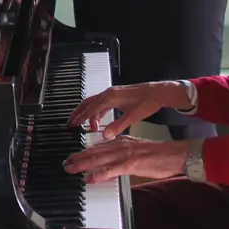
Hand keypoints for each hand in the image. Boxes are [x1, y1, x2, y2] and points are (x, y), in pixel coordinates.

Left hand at [63, 136, 189, 183]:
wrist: (174, 154)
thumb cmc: (158, 155)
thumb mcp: (135, 151)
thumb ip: (121, 155)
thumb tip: (108, 163)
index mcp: (121, 140)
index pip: (98, 146)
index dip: (83, 151)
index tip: (73, 156)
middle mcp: (120, 145)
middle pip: (93, 151)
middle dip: (78, 157)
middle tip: (66, 163)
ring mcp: (124, 154)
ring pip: (98, 159)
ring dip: (82, 164)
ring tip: (71, 169)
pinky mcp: (130, 164)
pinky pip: (110, 170)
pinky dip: (98, 174)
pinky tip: (89, 178)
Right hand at [68, 81, 192, 139]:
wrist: (158, 92)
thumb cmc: (147, 102)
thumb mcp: (133, 117)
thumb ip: (118, 126)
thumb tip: (105, 136)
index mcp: (110, 98)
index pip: (90, 108)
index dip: (81, 118)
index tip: (73, 125)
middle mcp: (108, 94)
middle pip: (87, 103)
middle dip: (78, 113)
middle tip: (70, 124)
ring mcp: (111, 94)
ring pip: (93, 103)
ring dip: (87, 113)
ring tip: (82, 125)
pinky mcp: (116, 96)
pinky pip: (100, 103)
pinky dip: (96, 112)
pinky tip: (97, 120)